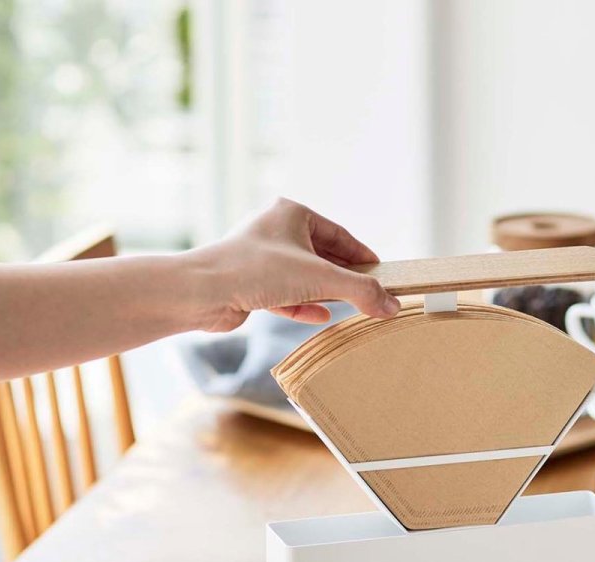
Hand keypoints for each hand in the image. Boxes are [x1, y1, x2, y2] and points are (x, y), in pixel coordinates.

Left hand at [192, 198, 401, 331]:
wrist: (203, 292)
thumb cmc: (256, 271)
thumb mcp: (321, 279)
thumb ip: (361, 291)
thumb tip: (392, 305)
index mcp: (291, 213)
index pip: (339, 234)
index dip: (363, 255)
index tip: (381, 273)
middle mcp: (275, 230)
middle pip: (323, 255)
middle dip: (346, 276)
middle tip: (370, 294)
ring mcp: (262, 258)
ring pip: (304, 275)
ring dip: (327, 291)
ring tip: (351, 306)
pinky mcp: (251, 284)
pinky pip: (287, 294)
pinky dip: (305, 304)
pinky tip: (322, 315)